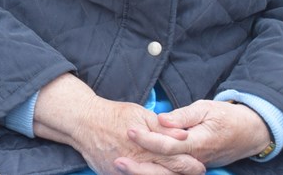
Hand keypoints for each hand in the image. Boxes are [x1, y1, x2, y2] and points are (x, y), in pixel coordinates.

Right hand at [33, 75, 203, 174]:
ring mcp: (123, 171)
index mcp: (146, 147)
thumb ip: (162, 127)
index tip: (200, 166)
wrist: (83, 121)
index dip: (190, 165)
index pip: (176, 161)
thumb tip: (184, 135)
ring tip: (172, 173)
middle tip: (193, 172)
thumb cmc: (113, 115)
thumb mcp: (140, 114)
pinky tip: (151, 172)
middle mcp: (136, 162)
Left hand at [129, 99, 270, 169]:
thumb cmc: (227, 116)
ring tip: (120, 166)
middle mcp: (196, 159)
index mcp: (198, 143)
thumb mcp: (206, 108)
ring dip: (144, 171)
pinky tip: (137, 169)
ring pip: (167, 172)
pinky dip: (155, 171)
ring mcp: (195, 165)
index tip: (129, 131)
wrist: (250, 133)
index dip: (147, 139)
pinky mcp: (193, 166)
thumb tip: (162, 119)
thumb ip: (183, 116)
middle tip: (117, 159)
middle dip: (140, 165)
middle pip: (164, 165)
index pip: (168, 145)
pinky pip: (173, 172)